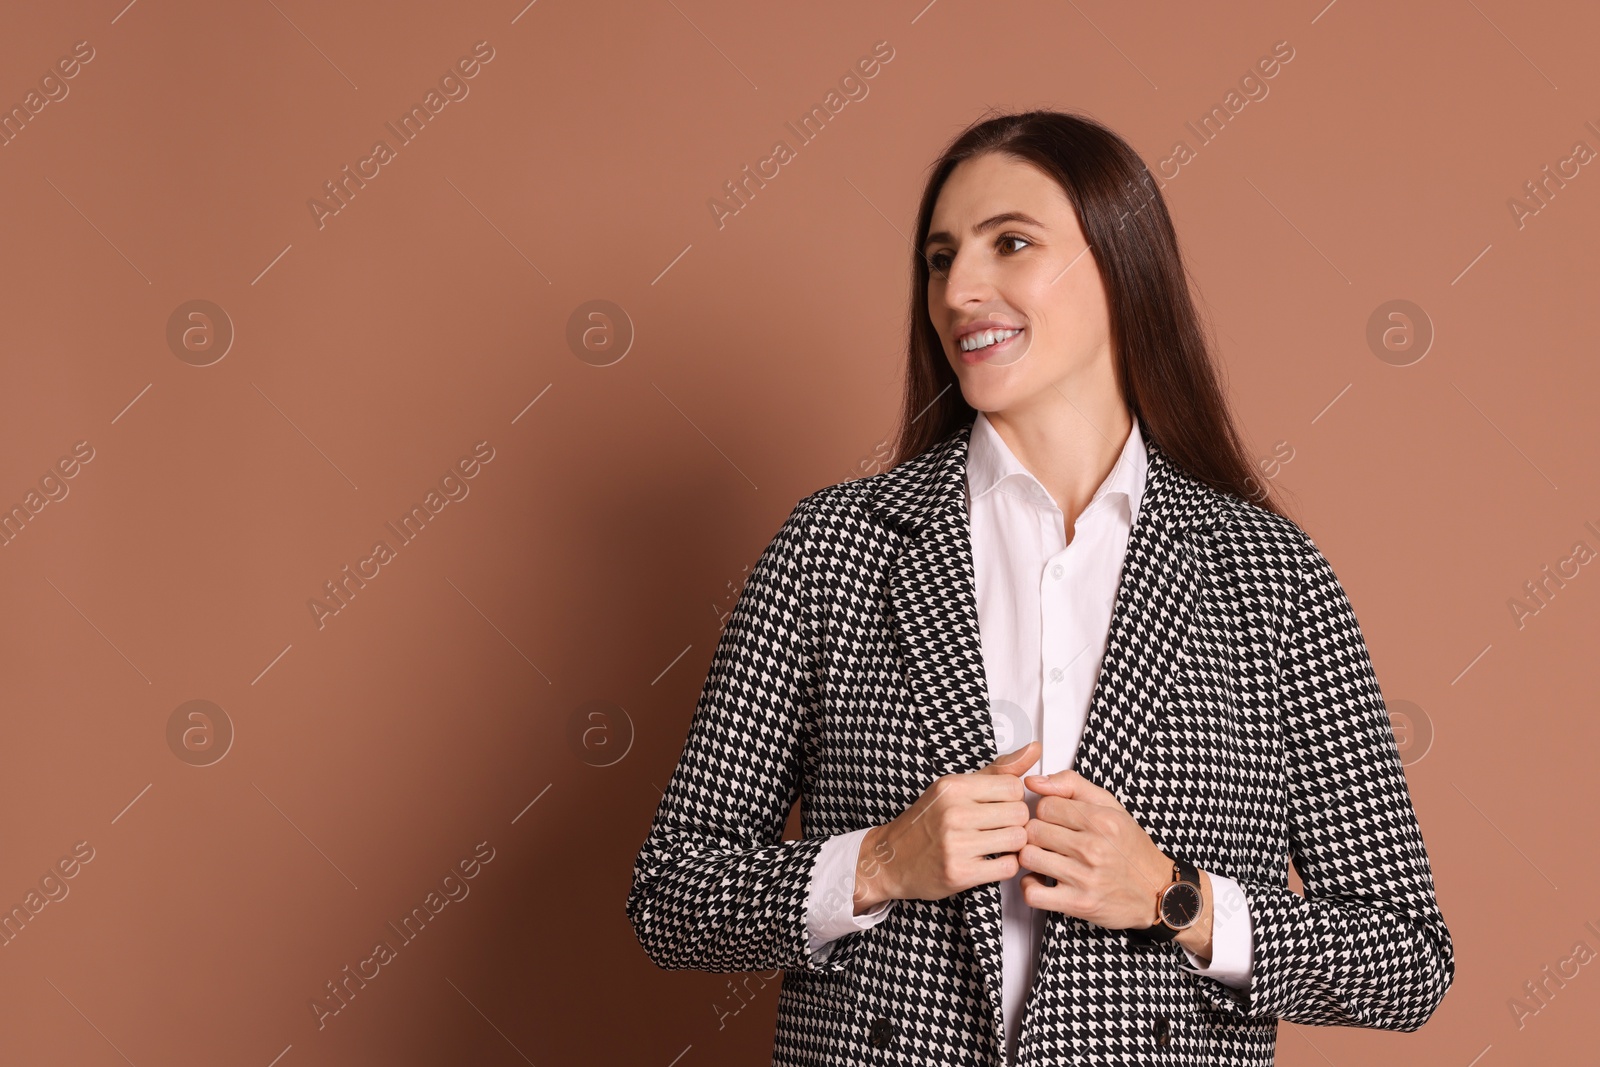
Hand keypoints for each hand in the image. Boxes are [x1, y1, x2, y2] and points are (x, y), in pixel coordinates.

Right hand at [854, 741, 1038, 912]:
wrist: (891, 858)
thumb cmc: (928, 821)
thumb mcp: (956, 788)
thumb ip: (998, 770)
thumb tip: (1035, 749)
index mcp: (953, 787)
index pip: (1013, 786)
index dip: (1013, 799)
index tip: (1000, 806)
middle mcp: (954, 812)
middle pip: (1020, 814)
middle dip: (1016, 822)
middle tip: (1000, 827)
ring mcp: (956, 844)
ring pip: (1018, 840)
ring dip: (1013, 845)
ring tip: (997, 844)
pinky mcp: (959, 873)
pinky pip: (1008, 867)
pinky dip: (1006, 865)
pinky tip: (991, 860)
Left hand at [1016, 766, 1172, 931]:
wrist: (1158, 892)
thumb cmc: (1131, 849)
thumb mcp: (1111, 807)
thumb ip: (1072, 785)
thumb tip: (1032, 782)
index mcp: (1102, 821)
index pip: (1046, 805)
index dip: (1046, 812)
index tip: (1056, 821)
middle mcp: (1094, 848)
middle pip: (1034, 830)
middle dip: (1037, 834)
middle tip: (1050, 840)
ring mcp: (1085, 878)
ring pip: (1029, 857)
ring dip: (1032, 858)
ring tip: (1045, 858)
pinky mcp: (1078, 904)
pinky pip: (1032, 892)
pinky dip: (1031, 887)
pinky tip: (1043, 881)